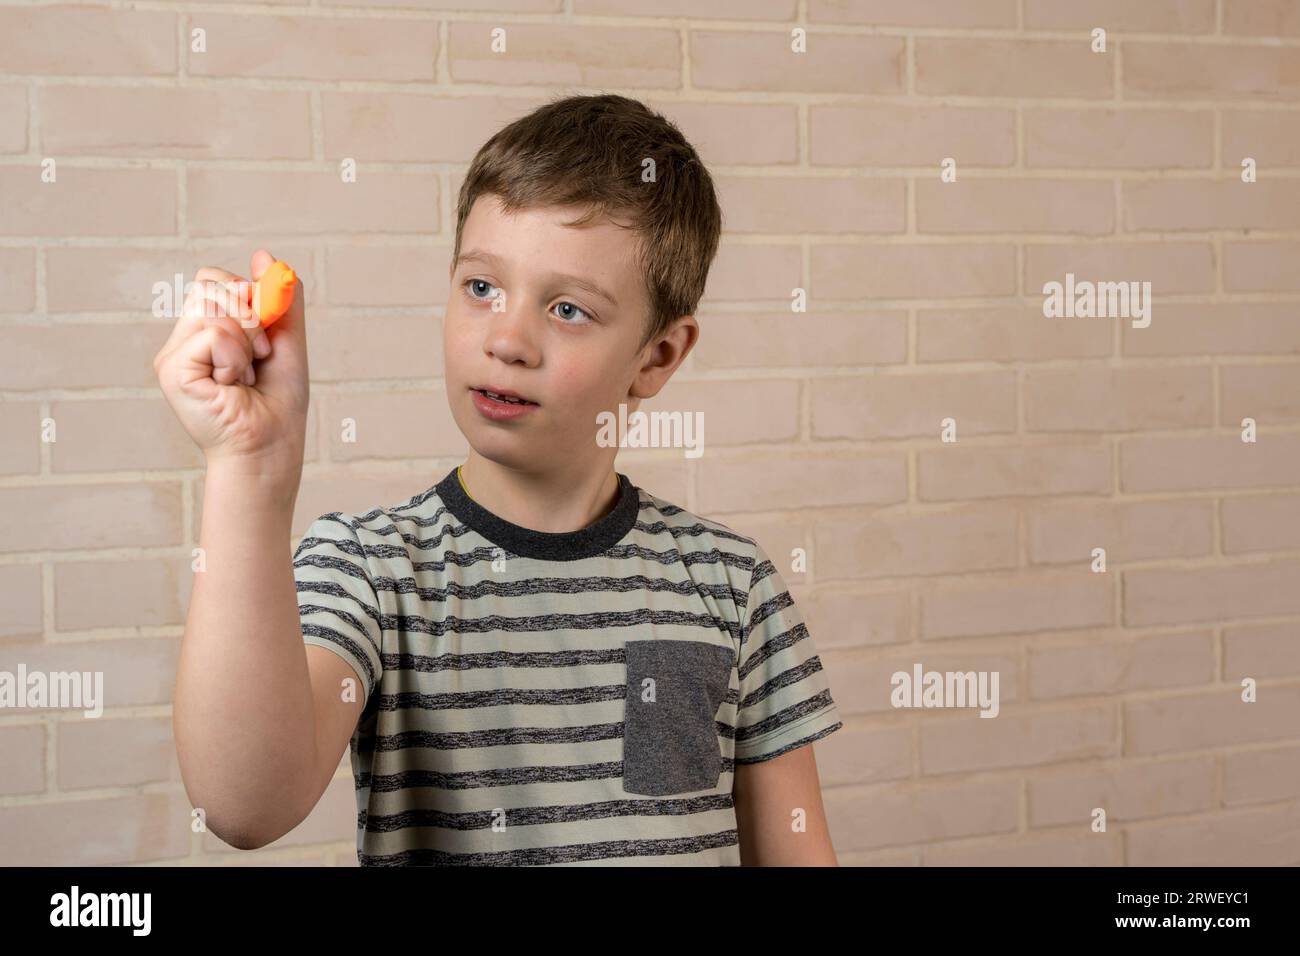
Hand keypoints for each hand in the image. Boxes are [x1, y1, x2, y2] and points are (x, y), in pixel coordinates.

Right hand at [153, 249, 309, 479]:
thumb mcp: (286, 342)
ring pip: (214, 306)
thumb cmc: (277, 404)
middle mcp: (182, 340)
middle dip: (251, 317)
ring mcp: (173, 355)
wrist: (270, 448)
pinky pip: (214, 333)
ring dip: (247, 340)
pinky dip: (236, 356)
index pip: (215, 279)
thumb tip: (264, 255)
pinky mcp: (171, 370)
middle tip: (257, 359)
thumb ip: (278, 299)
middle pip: (210, 283)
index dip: (248, 297)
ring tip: (245, 374)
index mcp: (204, 330)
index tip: (265, 340)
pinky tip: (232, 385)